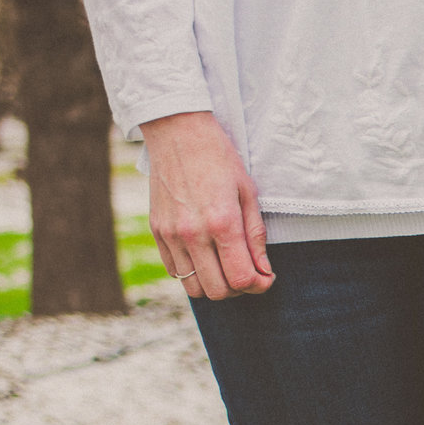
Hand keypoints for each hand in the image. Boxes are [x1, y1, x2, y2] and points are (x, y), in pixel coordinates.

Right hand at [141, 111, 272, 299]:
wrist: (178, 133)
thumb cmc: (220, 159)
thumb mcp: (248, 194)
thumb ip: (256, 236)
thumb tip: (264, 271)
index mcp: (222, 223)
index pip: (241, 279)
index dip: (259, 285)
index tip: (266, 277)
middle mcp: (193, 234)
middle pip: (218, 291)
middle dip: (240, 289)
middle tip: (249, 273)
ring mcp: (171, 235)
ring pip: (193, 288)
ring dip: (215, 285)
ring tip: (227, 267)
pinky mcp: (157, 232)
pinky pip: (175, 271)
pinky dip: (193, 273)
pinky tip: (206, 257)